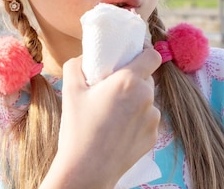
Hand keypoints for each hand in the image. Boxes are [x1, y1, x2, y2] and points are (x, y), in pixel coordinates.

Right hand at [40, 45, 160, 188]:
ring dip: (136, 101)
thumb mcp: (70, 90)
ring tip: (114, 113)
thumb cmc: (77, 128)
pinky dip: (137, 121)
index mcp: (129, 81)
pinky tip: (119, 130)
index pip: (153, 56)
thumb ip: (76, 65)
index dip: (144, 54)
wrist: (86, 169)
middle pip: (148, 78)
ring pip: (147, 100)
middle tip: (114, 88)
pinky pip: (147, 120)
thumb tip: (84, 57)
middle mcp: (146, 97)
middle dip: (134, 80)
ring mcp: (152, 119)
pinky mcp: (153, 137)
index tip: (132, 58)